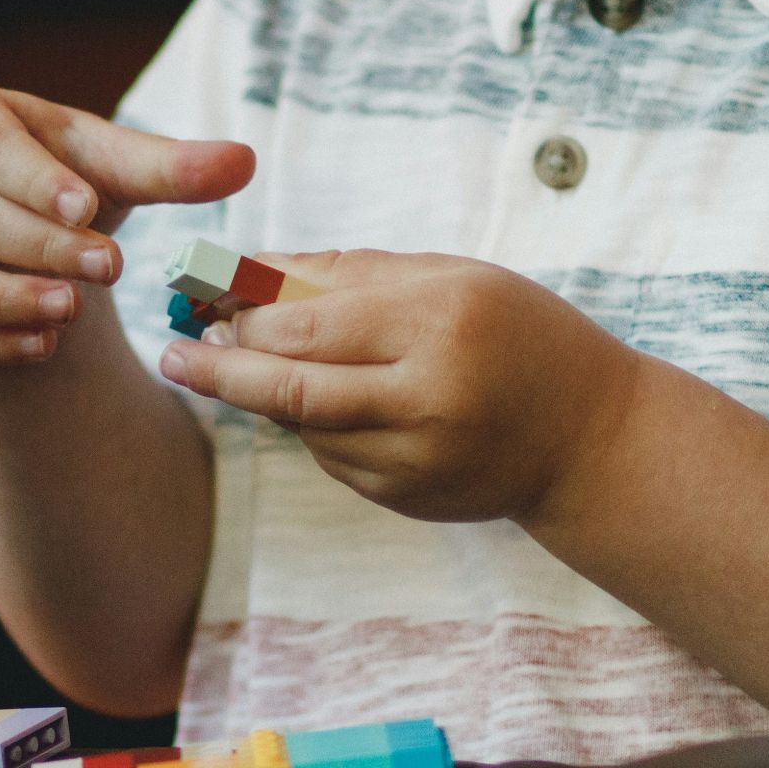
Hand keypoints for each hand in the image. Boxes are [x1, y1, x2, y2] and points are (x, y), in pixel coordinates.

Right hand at [0, 84, 253, 363]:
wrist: (13, 229)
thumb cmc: (62, 178)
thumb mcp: (111, 166)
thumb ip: (171, 167)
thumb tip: (245, 161)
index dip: (35, 179)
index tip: (88, 207)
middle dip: (38, 244)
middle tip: (107, 267)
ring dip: (3, 299)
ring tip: (70, 312)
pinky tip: (43, 347)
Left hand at [158, 250, 646, 523]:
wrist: (591, 438)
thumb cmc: (519, 335)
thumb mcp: (452, 278)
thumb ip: (353, 271)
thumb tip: (253, 269)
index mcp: (440, 321)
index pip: (308, 322)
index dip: (242, 311)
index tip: (199, 295)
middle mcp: (427, 396)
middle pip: (288, 388)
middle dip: (220, 367)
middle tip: (177, 350)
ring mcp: (417, 458)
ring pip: (302, 427)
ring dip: (263, 395)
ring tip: (236, 363)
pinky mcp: (407, 498)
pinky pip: (332, 457)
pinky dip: (311, 426)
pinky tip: (321, 399)